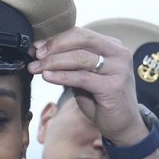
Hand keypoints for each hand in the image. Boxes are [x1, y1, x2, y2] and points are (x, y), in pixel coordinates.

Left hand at [28, 26, 147, 144]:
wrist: (123, 125)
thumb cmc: (102, 100)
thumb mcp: (85, 77)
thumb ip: (70, 64)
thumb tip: (41, 53)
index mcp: (112, 46)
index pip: (81, 34)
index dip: (56, 38)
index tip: (36, 45)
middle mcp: (118, 53)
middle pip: (81, 39)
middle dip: (54, 45)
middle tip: (35, 54)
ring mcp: (118, 69)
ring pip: (80, 57)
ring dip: (53, 62)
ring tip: (36, 67)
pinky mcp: (113, 87)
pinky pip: (82, 78)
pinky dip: (61, 76)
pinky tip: (47, 77)